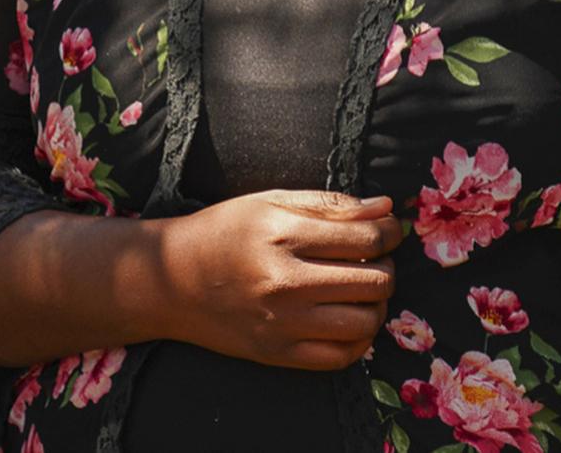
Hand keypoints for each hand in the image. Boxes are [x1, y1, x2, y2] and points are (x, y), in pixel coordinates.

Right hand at [156, 190, 404, 369]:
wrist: (171, 281)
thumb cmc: (225, 231)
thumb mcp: (271, 201)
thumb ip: (331, 204)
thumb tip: (386, 209)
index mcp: (284, 236)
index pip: (366, 237)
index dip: (389, 231)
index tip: (387, 230)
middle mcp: (285, 283)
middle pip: (374, 281)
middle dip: (387, 267)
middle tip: (376, 259)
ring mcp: (282, 324)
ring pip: (365, 323)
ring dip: (377, 305)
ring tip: (363, 290)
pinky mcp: (277, 354)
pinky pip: (341, 357)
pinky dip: (359, 340)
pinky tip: (349, 319)